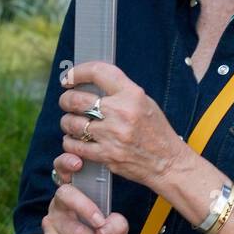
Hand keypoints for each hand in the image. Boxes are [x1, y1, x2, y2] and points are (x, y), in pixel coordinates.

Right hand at [41, 158, 129, 233]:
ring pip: (76, 232)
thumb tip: (105, 228)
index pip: (62, 169)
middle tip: (103, 225)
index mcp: (73, 192)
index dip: (66, 163)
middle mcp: (58, 205)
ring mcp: (51, 226)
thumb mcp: (115, 230)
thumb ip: (117, 224)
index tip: (78, 163)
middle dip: (87, 208)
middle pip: (66, 195)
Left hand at [58, 60, 188, 189]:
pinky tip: (74, 140)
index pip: (98, 72)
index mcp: (132, 95)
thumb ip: (120, 92)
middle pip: (77, 99)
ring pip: (72, 123)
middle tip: (66, 101)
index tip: (70, 77)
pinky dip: (70, 142)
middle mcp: (121, 112)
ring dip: (67, 122)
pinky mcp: (106, 155)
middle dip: (66, 99)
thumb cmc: (156, 131)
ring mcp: (112, 135)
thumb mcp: (144, 102)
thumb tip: (91, 84)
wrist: (168, 162)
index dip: (78, 71)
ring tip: (71, 122)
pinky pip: (75, 146)